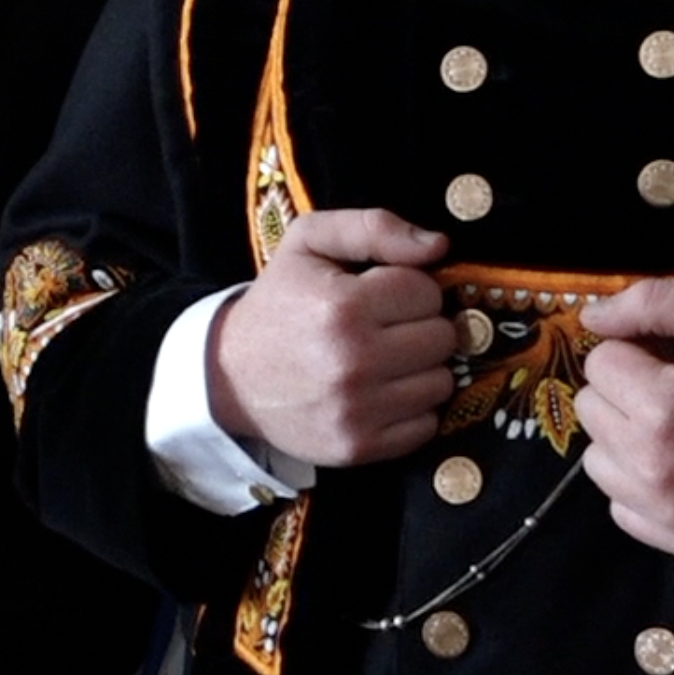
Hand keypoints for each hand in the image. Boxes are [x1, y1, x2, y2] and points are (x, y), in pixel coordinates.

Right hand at [209, 209, 457, 469]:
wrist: (230, 375)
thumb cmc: (279, 302)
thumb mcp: (309, 241)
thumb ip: (374, 227)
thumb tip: (439, 247)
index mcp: (342, 306)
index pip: (426, 292)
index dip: (408, 288)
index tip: (380, 294)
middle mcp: (352, 361)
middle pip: (443, 338)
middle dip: (420, 326)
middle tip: (385, 327)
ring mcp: (356, 410)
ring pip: (441, 382)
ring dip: (420, 369)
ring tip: (384, 360)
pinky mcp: (358, 447)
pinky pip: (426, 426)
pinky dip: (412, 409)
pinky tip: (381, 393)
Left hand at [574, 277, 673, 558]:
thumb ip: (652, 302)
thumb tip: (591, 317)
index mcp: (663, 406)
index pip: (601, 362)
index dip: (638, 351)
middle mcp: (653, 466)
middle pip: (592, 409)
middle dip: (628, 391)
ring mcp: (665, 510)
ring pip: (598, 460)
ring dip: (626, 439)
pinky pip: (621, 505)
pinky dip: (641, 485)